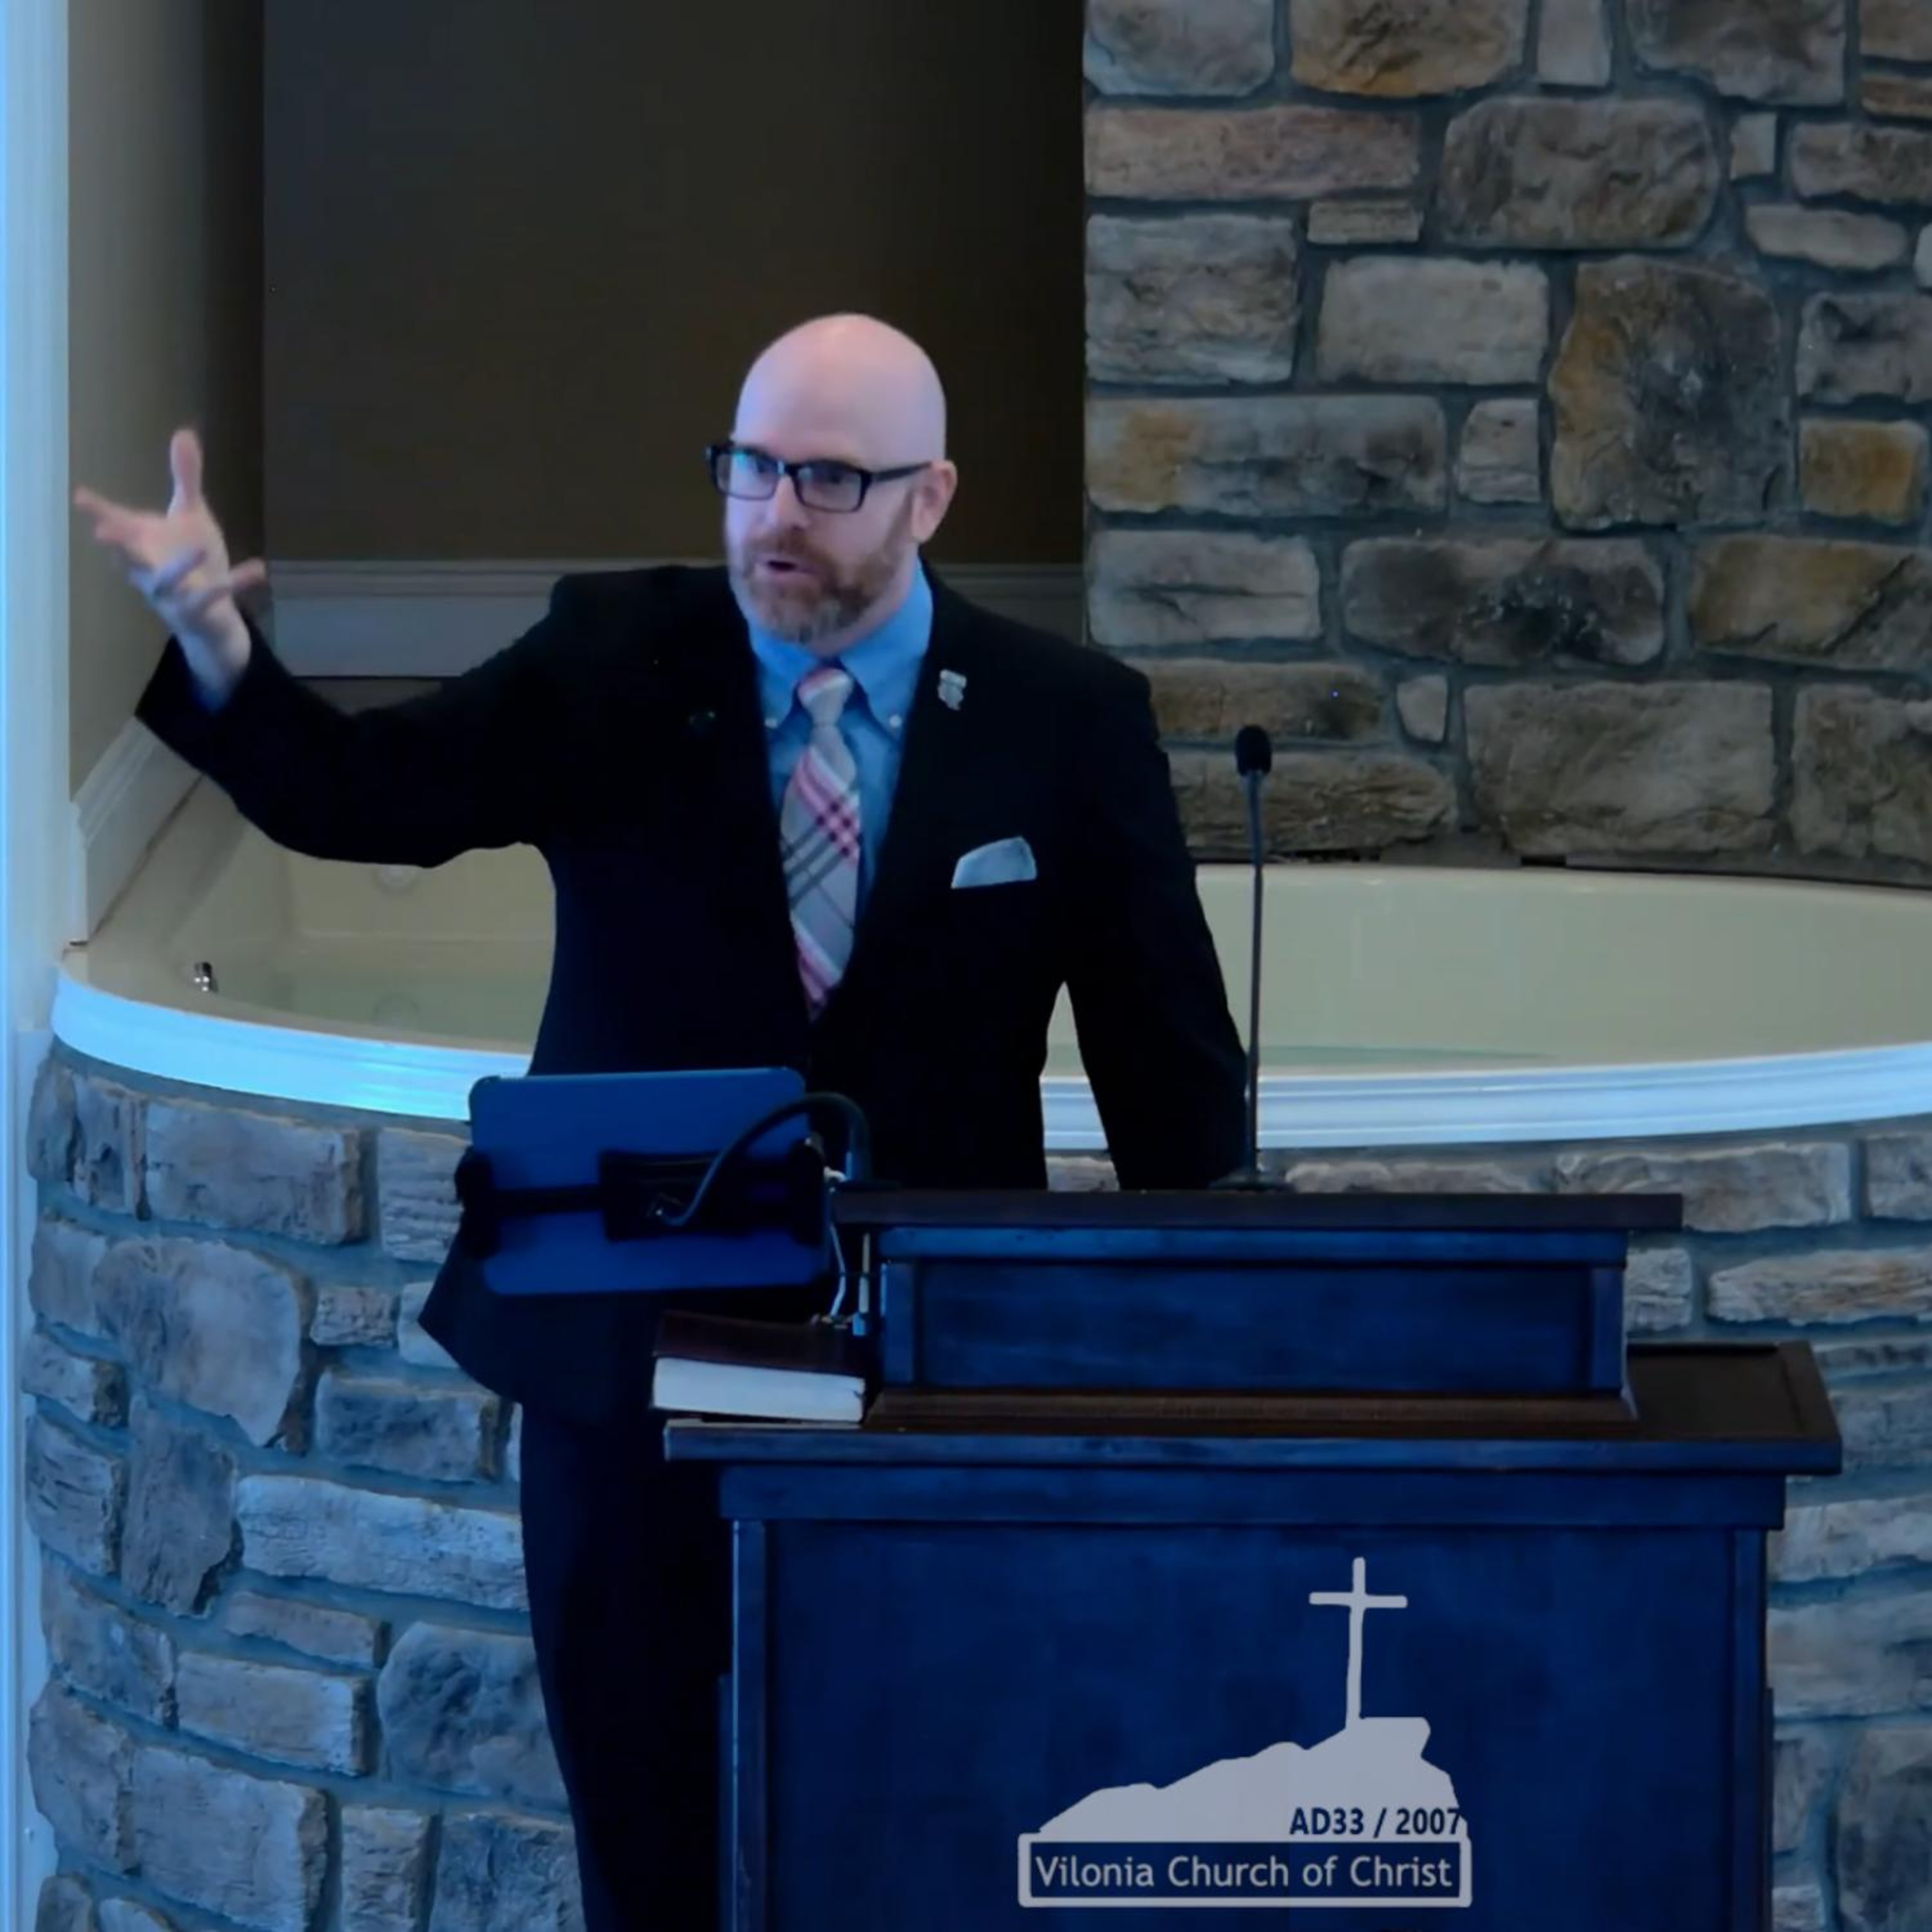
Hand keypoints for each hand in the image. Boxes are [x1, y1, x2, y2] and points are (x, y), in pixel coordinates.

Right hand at [74, 427, 266, 691]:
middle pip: (129, 557)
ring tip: (201, 547)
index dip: (99, 511)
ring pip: (168, 581)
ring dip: (182, 564)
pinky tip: (260, 568)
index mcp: (143, 543)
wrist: (211, 614)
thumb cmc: (192, 560)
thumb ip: (186, 479)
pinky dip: (237, 582)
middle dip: (118, 545)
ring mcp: (172, 594)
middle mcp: (149, 569)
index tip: (81, 497)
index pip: (116, 524)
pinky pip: (216, 596)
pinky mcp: (198, 611)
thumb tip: (184, 432)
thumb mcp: (191, 515)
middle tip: (103, 532)